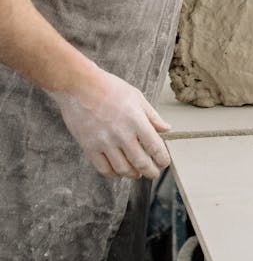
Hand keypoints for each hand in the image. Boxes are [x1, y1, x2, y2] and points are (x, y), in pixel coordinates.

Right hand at [51, 68, 171, 179]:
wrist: (79, 86)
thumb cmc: (109, 88)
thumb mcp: (136, 97)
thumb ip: (152, 116)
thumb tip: (166, 129)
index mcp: (136, 121)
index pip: (155, 147)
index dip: (162, 159)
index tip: (164, 163)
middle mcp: (121, 134)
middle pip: (140, 162)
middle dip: (151, 171)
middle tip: (154, 173)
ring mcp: (104, 142)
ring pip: (122, 169)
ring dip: (133, 174)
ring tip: (137, 173)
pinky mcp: (89, 147)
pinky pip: (103, 168)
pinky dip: (113, 174)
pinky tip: (118, 171)